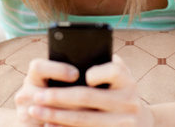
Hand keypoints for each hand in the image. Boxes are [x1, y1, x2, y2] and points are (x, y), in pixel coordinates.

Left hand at [14, 55, 153, 125]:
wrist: (139, 120)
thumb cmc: (118, 87)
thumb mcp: (117, 72)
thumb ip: (101, 64)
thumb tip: (73, 55)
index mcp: (126, 79)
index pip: (112, 72)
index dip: (94, 73)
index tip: (74, 74)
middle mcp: (128, 101)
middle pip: (87, 97)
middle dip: (58, 96)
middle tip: (37, 95)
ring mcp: (122, 123)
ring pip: (83, 118)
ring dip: (56, 115)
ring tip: (35, 111)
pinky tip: (49, 125)